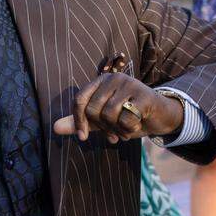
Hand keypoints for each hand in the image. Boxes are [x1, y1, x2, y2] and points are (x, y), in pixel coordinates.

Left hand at [53, 57, 183, 144]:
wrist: (160, 116)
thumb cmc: (128, 116)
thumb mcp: (102, 121)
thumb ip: (80, 122)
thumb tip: (55, 128)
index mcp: (101, 81)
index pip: (79, 100)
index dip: (78, 121)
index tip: (83, 137)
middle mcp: (114, 78)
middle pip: (93, 109)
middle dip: (102, 128)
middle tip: (112, 134)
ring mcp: (130, 84)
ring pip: (109, 114)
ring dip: (116, 129)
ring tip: (124, 130)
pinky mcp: (144, 95)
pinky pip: (126, 119)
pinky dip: (129, 129)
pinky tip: (135, 126)